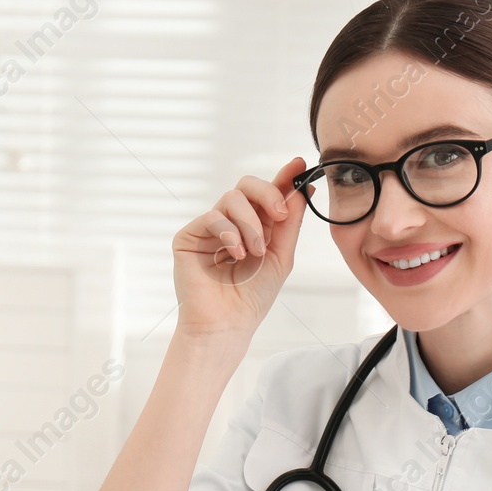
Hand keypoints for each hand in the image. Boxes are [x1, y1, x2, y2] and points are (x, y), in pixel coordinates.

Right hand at [171, 156, 309, 343]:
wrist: (226, 325)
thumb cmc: (252, 297)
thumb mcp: (281, 256)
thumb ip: (289, 223)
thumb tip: (303, 188)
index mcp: (253, 226)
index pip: (266, 194)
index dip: (283, 178)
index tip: (299, 165)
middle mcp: (230, 223)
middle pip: (246, 186)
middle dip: (267, 194)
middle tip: (280, 215)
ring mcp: (208, 229)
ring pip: (231, 198)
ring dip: (250, 223)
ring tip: (256, 252)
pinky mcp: (188, 237)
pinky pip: (212, 217)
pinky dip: (229, 233)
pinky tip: (236, 253)